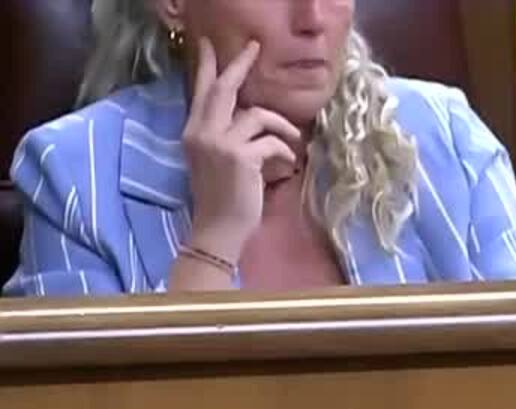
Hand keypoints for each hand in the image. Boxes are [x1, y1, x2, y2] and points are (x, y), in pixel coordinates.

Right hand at [181, 38, 302, 260]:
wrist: (217, 229)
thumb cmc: (222, 198)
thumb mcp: (216, 160)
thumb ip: (225, 135)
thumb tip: (249, 117)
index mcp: (194, 132)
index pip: (200, 92)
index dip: (207, 68)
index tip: (209, 45)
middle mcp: (202, 133)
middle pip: (223, 89)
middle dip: (239, 65)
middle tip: (253, 48)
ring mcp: (220, 144)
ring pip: (256, 115)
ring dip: (281, 125)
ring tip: (294, 139)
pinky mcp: (241, 157)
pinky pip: (271, 142)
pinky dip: (285, 151)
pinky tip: (290, 163)